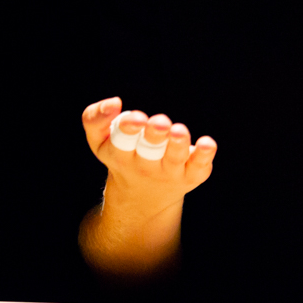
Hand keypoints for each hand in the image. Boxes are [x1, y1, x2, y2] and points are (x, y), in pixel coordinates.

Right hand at [82, 96, 216, 220]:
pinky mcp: (190, 176)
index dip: (128, 129)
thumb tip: (113, 102)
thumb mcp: (100, 142)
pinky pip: (198, 167)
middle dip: (154, 135)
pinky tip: (207, 143)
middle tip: (160, 123)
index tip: (136, 118)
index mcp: (120, 155)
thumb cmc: (122, 156)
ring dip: (178, 144)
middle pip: (149, 150)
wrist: (142, 200)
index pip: (122, 142)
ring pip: (174, 158)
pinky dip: (203, 156)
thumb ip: (95, 119)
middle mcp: (144, 166)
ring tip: (179, 130)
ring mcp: (169, 172)